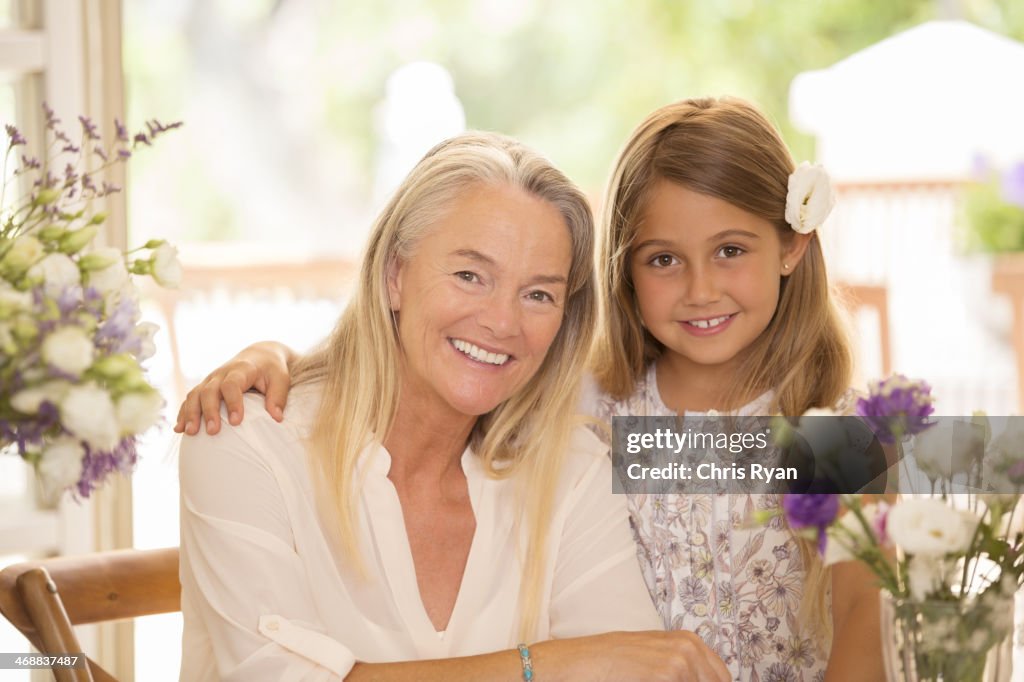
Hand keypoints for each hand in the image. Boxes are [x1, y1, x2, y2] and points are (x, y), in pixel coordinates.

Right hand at [174, 341, 294, 434]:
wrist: (259, 355)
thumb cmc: (271, 369)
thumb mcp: (280, 378)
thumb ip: (278, 397)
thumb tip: (277, 418)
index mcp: (241, 369)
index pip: (232, 384)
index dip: (233, 402)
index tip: (237, 422)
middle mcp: (221, 373)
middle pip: (209, 390)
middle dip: (209, 411)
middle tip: (213, 432)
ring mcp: (210, 380)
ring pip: (195, 395)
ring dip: (190, 414)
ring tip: (190, 433)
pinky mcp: (205, 387)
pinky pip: (190, 399)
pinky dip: (183, 413)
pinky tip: (178, 429)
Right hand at [533, 630, 730, 681]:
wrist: (581, 662)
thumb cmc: (613, 663)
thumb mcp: (652, 658)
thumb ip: (682, 669)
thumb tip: (707, 680)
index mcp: (689, 641)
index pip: (722, 677)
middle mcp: (689, 647)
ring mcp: (681, 660)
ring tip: (646, 680)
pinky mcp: (670, 673)